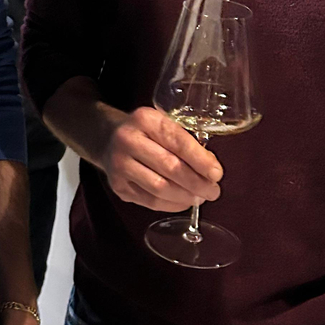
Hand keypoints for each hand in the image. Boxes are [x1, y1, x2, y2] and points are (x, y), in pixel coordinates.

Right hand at [99, 106, 222, 211]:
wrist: (107, 138)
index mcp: (145, 119)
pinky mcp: (117, 185)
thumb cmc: (145, 132)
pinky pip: (150, 201)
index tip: (217, 173)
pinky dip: (171, 204)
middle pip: (169, 167)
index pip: (177, 141)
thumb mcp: (163, 124)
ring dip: (185, 197)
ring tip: (200, 198)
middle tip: (213, 191)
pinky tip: (183, 201)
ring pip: (160, 188)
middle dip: (197, 182)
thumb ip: (186, 142)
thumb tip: (211, 169)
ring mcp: (120, 164)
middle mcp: (129, 140)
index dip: (200, 160)